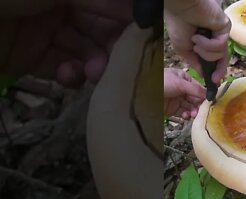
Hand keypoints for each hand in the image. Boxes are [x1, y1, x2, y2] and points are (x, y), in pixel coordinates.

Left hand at [0, 0, 131, 86]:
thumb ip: (101, 0)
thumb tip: (140, 11)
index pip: (109, 6)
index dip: (127, 22)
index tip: (145, 39)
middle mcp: (61, 8)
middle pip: (100, 31)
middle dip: (114, 48)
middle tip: (123, 63)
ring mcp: (46, 34)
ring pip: (84, 52)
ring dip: (94, 65)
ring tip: (94, 73)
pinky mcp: (31, 58)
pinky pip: (61, 68)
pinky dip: (70, 75)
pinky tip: (68, 75)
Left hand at [164, 68, 205, 118]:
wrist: (143, 94)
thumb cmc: (161, 83)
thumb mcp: (180, 83)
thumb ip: (195, 89)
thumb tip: (209, 94)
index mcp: (183, 78)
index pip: (198, 87)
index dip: (204, 94)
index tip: (210, 101)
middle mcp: (181, 88)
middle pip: (195, 98)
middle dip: (199, 104)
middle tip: (202, 111)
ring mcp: (177, 99)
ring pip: (190, 106)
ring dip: (194, 111)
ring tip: (193, 115)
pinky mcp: (172, 109)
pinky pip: (183, 113)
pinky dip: (186, 115)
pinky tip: (186, 116)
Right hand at [165, 0, 230, 84]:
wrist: (181, 8)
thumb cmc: (179, 24)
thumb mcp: (184, 49)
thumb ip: (195, 62)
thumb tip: (203, 74)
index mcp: (206, 43)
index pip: (214, 59)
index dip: (214, 72)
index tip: (212, 82)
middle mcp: (215, 38)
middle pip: (222, 59)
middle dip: (218, 71)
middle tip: (214, 79)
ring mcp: (221, 33)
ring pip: (219, 54)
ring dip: (205, 51)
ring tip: (195, 40)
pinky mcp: (225, 28)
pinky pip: (219, 46)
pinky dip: (207, 44)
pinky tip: (199, 35)